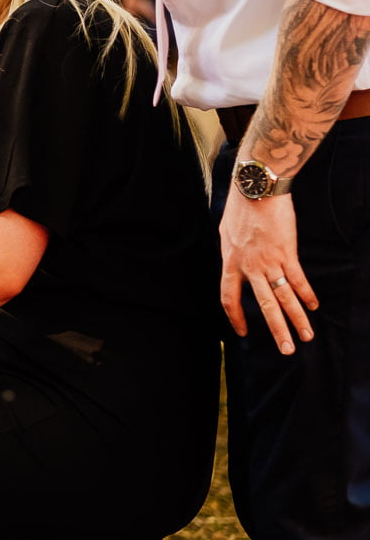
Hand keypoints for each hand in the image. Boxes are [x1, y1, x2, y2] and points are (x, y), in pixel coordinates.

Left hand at [219, 191, 315, 353]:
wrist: (256, 190)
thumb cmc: (239, 209)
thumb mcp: (225, 234)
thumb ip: (230, 254)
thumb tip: (233, 265)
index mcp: (229, 263)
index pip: (228, 298)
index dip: (235, 317)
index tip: (241, 331)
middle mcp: (249, 267)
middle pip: (263, 306)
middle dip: (276, 330)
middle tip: (287, 350)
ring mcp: (269, 261)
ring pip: (284, 297)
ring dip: (297, 318)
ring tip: (306, 336)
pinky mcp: (287, 253)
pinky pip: (298, 279)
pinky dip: (307, 294)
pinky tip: (314, 307)